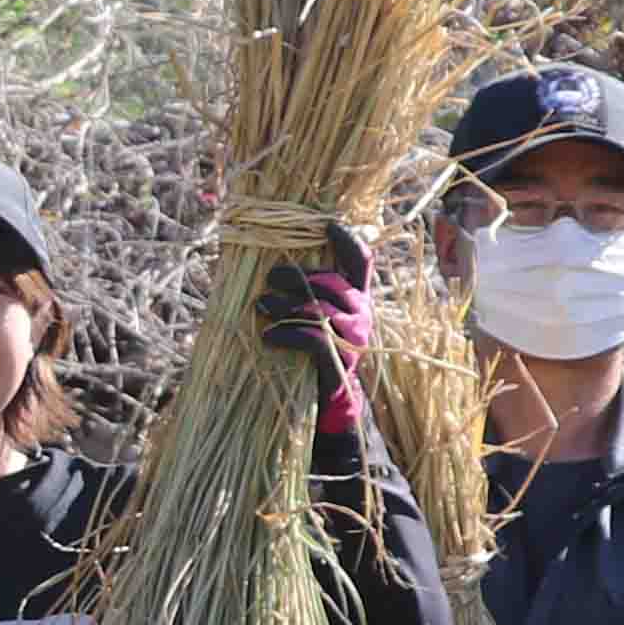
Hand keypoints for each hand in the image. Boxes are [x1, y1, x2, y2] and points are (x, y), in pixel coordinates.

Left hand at [254, 230, 376, 366]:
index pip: (362, 260)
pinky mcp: (342, 358)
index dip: (348, 240)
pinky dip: (287, 333)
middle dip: (297, 277)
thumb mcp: (314, 316)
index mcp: (357, 296)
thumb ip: (307, 292)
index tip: (327, 224)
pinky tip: (268, 335)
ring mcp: (354, 335)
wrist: (330, 400)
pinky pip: (314, 337)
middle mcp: (362, 312)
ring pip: (320, 309)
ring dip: (285, 305)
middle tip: (270, 278)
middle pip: (332, 282)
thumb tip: (273, 265)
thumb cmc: (314, 351)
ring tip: (261, 305)